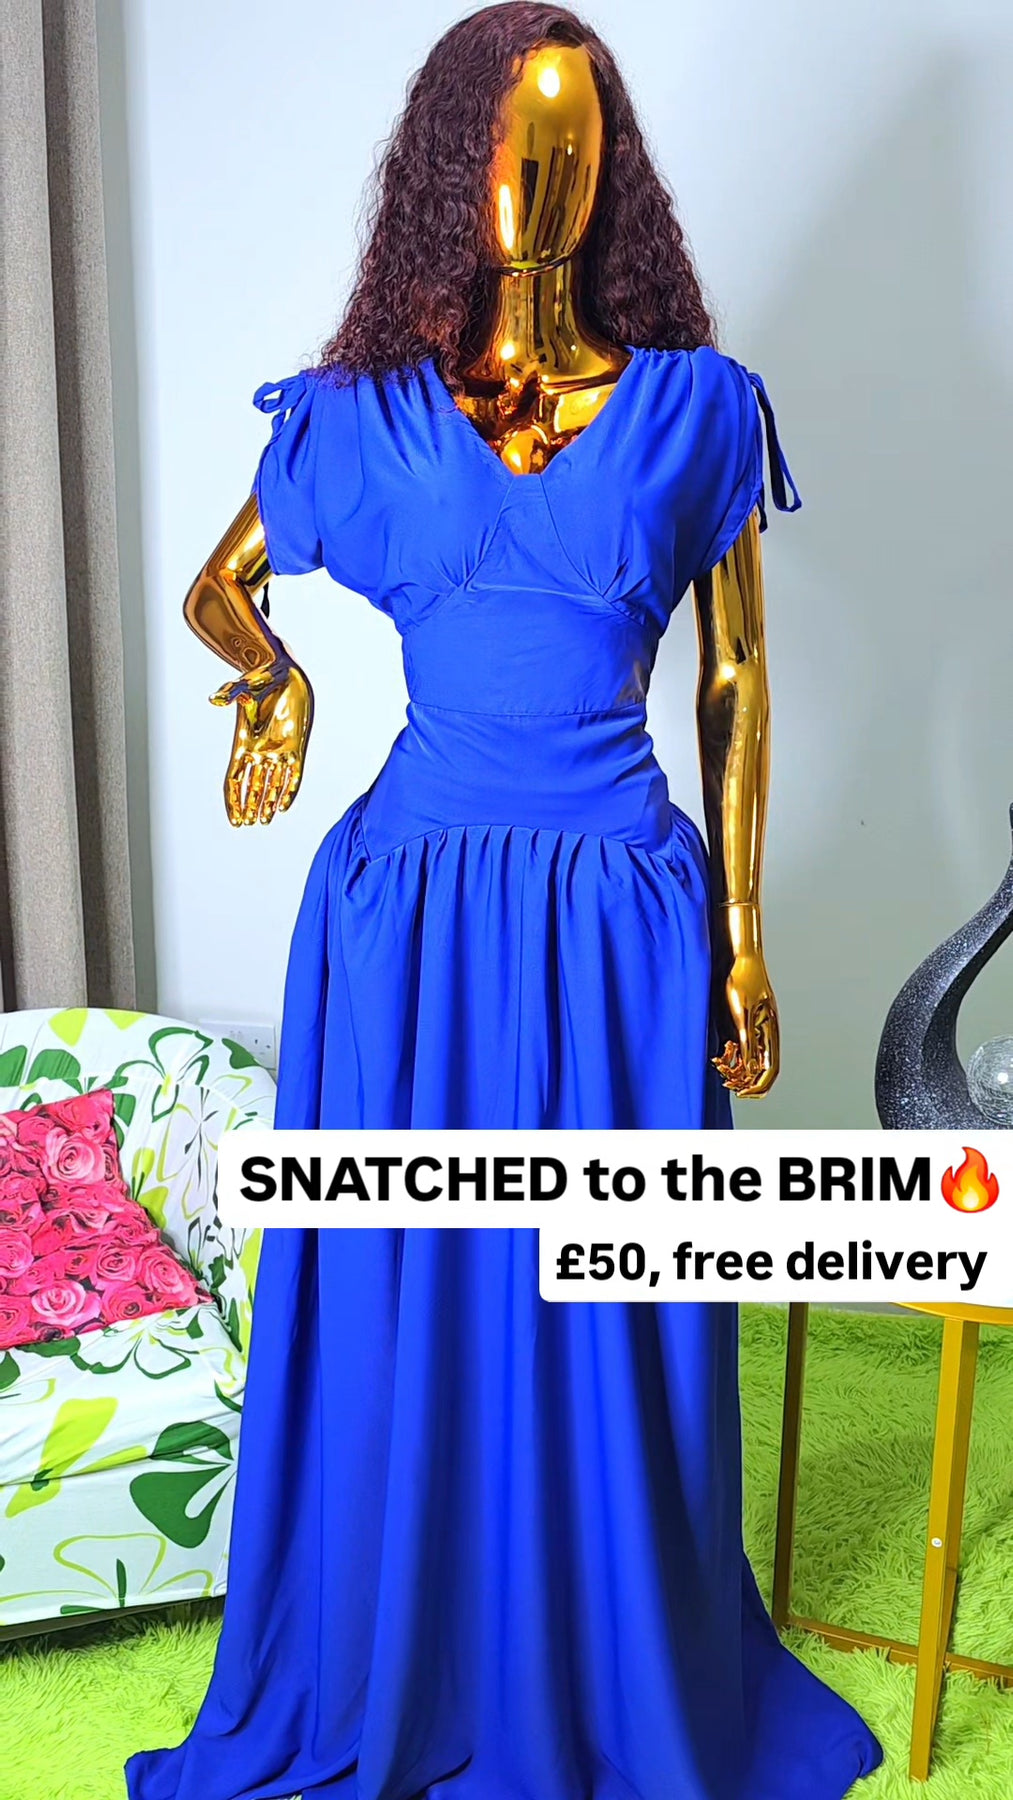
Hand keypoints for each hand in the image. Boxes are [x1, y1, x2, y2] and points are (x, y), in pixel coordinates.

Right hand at [210, 657, 313, 824]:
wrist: (285, 670)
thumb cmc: (262, 676)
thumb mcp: (247, 685)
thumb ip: (231, 694)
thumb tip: (214, 699)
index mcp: (243, 742)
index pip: (234, 779)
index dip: (233, 800)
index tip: (234, 819)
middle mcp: (259, 749)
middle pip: (251, 786)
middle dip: (249, 806)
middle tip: (248, 825)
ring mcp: (278, 749)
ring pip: (270, 784)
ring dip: (267, 802)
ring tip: (264, 821)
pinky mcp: (297, 745)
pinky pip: (292, 774)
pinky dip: (288, 790)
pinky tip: (285, 805)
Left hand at [713, 949, 779, 1098]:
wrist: (734, 957)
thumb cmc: (741, 980)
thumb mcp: (741, 1012)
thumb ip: (746, 1040)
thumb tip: (751, 1068)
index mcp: (769, 1031)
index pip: (770, 1068)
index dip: (758, 1085)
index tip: (741, 1093)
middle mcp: (762, 1033)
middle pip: (759, 1068)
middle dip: (744, 1080)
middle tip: (727, 1083)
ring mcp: (750, 1028)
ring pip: (746, 1060)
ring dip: (734, 1068)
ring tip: (718, 1065)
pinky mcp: (738, 1023)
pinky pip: (736, 1048)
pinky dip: (728, 1055)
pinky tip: (717, 1055)